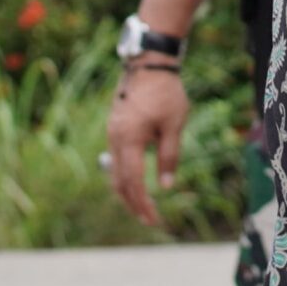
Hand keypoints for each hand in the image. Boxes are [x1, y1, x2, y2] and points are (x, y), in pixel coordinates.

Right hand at [104, 61, 189, 226]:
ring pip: (114, 172)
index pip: (134, 182)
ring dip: (127, 192)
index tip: (154, 219)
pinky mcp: (115, 128)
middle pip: (119, 182)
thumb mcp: (174, 126)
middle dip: (133, 203)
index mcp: (129, 140)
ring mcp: (112, 133)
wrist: (148, 65)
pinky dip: (124, 176)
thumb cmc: (165, 93)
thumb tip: (166, 186)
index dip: (143, 203)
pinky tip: (135, 182)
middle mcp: (115, 139)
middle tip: (148, 220)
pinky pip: (116, 159)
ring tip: (141, 206)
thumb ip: (169, 157)